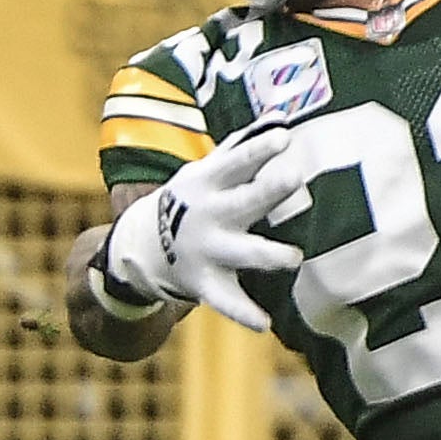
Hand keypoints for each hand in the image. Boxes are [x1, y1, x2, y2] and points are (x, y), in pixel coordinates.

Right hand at [100, 120, 305, 321]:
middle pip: (244, 202)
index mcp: (210, 183)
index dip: (260, 149)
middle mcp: (211, 215)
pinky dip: (243, 313)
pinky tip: (263, 324)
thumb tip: (281, 115)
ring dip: (267, 255)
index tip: (284, 136)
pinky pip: (227, 301)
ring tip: (293, 258)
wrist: (145, 245)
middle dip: (268, 191)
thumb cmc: (195, 199)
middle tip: (295, 177)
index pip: (238, 162)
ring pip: (242, 253)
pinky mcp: (208, 283)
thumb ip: (243, 146)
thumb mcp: (209, 169)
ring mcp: (209, 250)